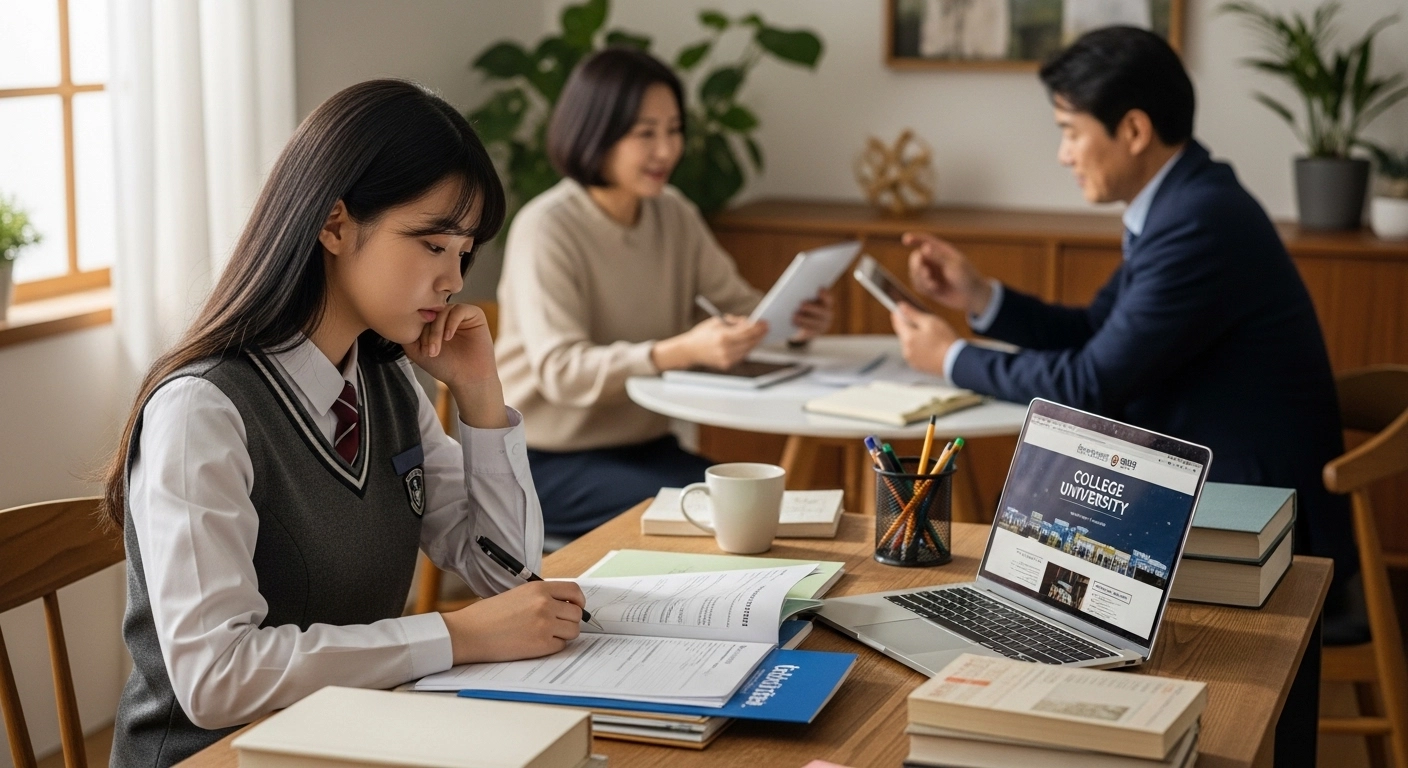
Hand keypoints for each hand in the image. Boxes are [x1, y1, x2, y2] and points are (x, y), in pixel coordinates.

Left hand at [402, 303, 507, 427]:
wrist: (468, 378)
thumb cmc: (444, 366)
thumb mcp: (417, 351)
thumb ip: (406, 335)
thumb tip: (399, 318)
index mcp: (434, 321)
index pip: (421, 315)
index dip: (417, 330)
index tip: (420, 351)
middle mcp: (447, 315)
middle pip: (431, 313)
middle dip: (427, 333)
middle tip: (429, 351)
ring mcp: (461, 314)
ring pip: (443, 311)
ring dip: (437, 331)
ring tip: (436, 349)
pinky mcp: (475, 314)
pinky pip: (459, 310)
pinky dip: (451, 323)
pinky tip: (448, 337)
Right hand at [443, 580, 585, 664]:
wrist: (469, 632)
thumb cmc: (488, 615)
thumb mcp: (518, 594)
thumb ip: (541, 597)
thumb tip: (563, 605)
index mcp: (539, 588)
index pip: (574, 591)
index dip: (579, 601)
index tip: (577, 607)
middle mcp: (545, 604)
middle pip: (576, 613)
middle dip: (569, 620)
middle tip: (557, 624)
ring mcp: (545, 625)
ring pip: (573, 631)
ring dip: (563, 634)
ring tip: (546, 634)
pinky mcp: (541, 645)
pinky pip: (560, 646)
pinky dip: (553, 646)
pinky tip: (536, 643)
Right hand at [652, 316, 767, 370]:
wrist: (689, 350)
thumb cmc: (702, 334)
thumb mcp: (717, 322)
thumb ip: (734, 322)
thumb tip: (749, 322)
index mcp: (723, 336)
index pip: (747, 332)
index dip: (757, 327)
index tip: (764, 322)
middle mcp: (726, 349)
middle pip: (750, 342)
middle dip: (759, 334)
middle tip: (766, 328)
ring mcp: (726, 359)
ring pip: (748, 350)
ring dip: (755, 342)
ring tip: (760, 334)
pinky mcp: (726, 365)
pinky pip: (742, 356)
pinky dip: (747, 349)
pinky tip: (750, 342)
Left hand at [789, 288, 834, 342]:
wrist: (806, 327)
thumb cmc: (805, 309)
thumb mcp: (808, 301)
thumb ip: (806, 296)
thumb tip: (796, 289)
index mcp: (826, 304)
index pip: (828, 299)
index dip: (825, 295)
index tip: (819, 289)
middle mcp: (827, 315)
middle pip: (821, 312)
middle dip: (812, 308)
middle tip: (802, 304)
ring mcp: (821, 325)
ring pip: (814, 323)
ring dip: (804, 319)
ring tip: (795, 316)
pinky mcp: (813, 333)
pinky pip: (808, 331)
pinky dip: (801, 326)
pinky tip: (793, 323)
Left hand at [891, 302, 959, 375]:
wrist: (957, 361)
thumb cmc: (945, 340)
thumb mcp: (930, 322)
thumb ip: (913, 313)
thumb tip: (900, 306)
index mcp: (907, 338)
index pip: (897, 322)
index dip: (898, 314)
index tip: (899, 308)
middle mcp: (906, 350)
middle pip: (903, 334)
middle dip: (908, 326)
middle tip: (919, 319)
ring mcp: (912, 360)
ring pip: (909, 344)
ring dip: (914, 337)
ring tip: (928, 333)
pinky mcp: (918, 366)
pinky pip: (915, 353)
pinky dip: (919, 347)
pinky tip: (930, 344)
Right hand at [903, 232, 992, 315]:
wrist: (973, 297)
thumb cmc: (967, 277)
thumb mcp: (954, 265)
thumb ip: (938, 257)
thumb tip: (923, 247)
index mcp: (941, 251)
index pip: (925, 240)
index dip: (914, 239)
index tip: (905, 240)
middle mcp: (933, 261)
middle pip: (915, 258)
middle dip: (917, 266)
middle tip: (925, 272)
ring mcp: (931, 274)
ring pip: (914, 273)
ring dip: (920, 279)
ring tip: (933, 285)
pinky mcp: (929, 287)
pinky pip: (917, 285)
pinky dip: (923, 287)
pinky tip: (934, 289)